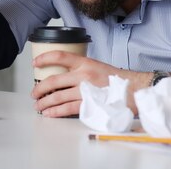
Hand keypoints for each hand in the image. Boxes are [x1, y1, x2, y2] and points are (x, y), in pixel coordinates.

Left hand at [31, 51, 150, 116]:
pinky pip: (67, 109)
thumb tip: (62, 76)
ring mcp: (86, 90)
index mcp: (85, 62)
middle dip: (39, 88)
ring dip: (45, 102)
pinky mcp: (89, 104)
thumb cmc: (116, 80)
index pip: (60, 56)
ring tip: (39, 105)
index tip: (35, 63)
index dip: (44, 59)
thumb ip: (80, 70)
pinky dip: (55, 112)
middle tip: (34, 93)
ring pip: (58, 96)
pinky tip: (49, 113)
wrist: (136, 89)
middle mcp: (84, 75)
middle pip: (54, 80)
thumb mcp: (97, 66)